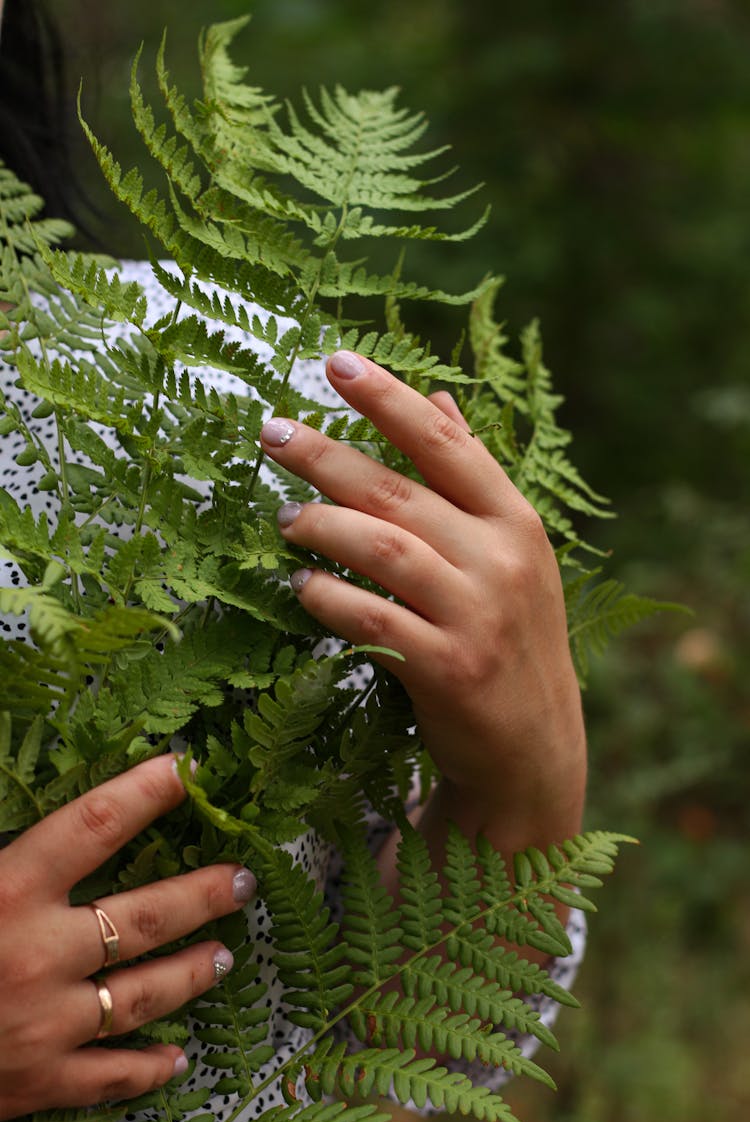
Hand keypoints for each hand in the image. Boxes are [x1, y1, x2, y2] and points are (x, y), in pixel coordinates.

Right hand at [0, 755, 255, 1119]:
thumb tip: (33, 824)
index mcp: (4, 893)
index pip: (95, 824)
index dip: (147, 791)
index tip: (187, 770)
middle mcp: (37, 955)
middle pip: (144, 915)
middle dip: (202, 893)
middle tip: (242, 877)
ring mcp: (45, 1025)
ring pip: (144, 994)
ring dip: (192, 972)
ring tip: (225, 952)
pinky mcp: (37, 1085)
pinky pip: (111, 1078)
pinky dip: (149, 1069)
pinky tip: (177, 1058)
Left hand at [260, 351, 585, 855]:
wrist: (534, 747)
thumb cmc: (511, 636)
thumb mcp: (511, 552)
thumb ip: (472, 477)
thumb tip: (439, 397)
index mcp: (515, 522)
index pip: (445, 444)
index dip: (389, 399)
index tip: (335, 363)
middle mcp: (502, 560)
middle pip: (398, 490)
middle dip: (327, 455)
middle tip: (270, 433)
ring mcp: (478, 615)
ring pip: (383, 548)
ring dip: (322, 525)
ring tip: (283, 519)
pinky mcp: (449, 669)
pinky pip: (373, 619)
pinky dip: (330, 598)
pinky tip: (301, 585)